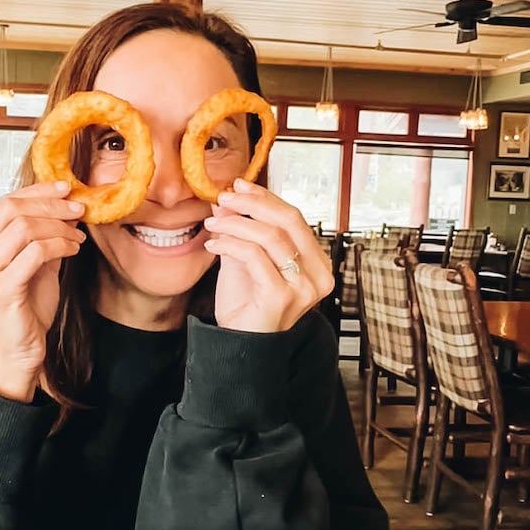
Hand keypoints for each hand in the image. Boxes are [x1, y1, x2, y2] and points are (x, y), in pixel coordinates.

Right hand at [0, 181, 85, 401]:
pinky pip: (35, 252)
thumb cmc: (25, 309)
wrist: (19, 353)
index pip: (4, 203)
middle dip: (51, 204)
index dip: (38, 191)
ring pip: (24, 228)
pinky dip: (60, 245)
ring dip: (58, 226)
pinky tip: (73, 250)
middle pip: (12, 210)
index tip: (66, 188)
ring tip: (77, 235)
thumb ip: (42, 235)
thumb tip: (66, 205)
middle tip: (78, 209)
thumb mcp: (34, 263)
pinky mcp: (0, 290)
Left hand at [203, 178, 333, 332]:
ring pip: (270, 237)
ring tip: (212, 223)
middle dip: (253, 204)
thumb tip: (227, 200)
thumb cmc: (246, 304)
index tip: (239, 186)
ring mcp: (302, 287)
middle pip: (289, 221)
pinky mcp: (281, 296)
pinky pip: (254, 257)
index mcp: (315, 263)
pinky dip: (230, 244)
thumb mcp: (243, 258)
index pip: (294, 218)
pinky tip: (213, 244)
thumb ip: (240, 230)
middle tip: (225, 197)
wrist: (239, 343)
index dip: (266, 198)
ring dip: (235, 224)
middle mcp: (317, 275)